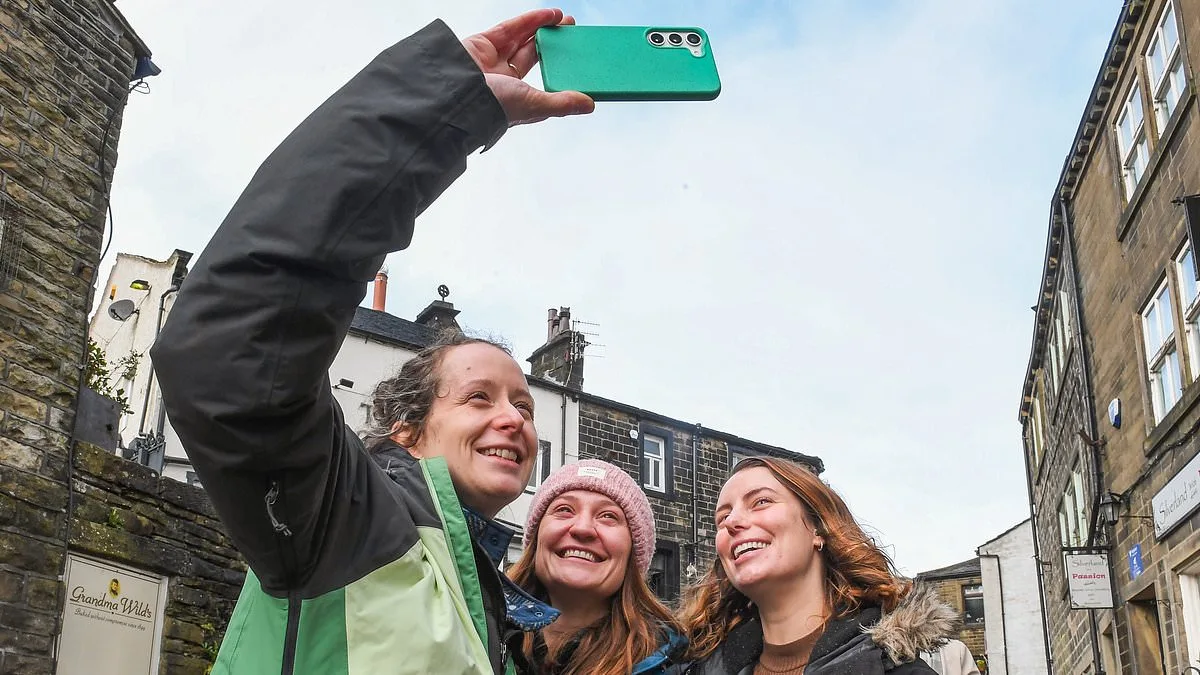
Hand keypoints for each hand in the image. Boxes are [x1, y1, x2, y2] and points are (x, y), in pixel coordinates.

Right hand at [461, 9, 594, 125]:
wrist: (455, 94)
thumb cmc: (493, 107)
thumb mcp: (535, 104)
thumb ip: (562, 103)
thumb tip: (591, 104)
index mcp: (518, 99)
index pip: (543, 83)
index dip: (559, 71)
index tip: (577, 61)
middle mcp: (505, 81)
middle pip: (533, 57)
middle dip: (552, 44)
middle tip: (572, 32)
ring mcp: (493, 60)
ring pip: (522, 40)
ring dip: (543, 28)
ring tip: (564, 19)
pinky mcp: (483, 43)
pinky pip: (510, 28)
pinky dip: (530, 20)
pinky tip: (549, 14)